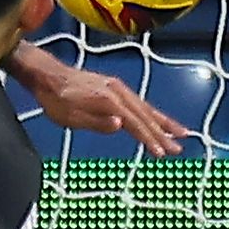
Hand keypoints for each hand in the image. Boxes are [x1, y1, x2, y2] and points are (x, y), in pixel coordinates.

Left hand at [13, 47, 189, 152]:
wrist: (48, 75)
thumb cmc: (56, 99)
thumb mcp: (70, 116)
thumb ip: (96, 122)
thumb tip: (121, 125)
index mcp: (108, 99)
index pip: (134, 123)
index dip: (149, 139)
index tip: (161, 153)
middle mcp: (118, 91)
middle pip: (145, 114)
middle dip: (163, 132)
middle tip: (178, 148)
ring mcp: (118, 88)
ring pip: (146, 107)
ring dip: (164, 121)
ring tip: (181, 132)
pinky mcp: (116, 88)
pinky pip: (139, 102)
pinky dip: (152, 112)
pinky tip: (158, 119)